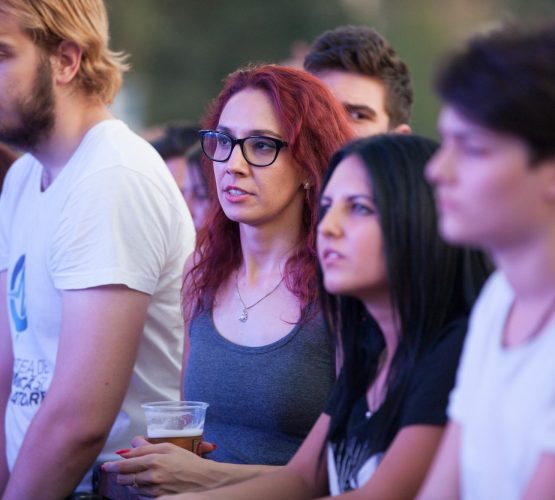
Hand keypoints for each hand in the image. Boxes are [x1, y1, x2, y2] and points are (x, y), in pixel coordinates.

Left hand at [101, 438, 217, 496]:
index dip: (113, 465)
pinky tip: (148, 485)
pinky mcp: (156, 499)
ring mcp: (153, 490)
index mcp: (153, 459)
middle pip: (125, 477)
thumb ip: (147, 446)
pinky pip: (140, 496)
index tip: (106, 466)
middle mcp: (151, 476)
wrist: (203, 480)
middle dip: (122, 474)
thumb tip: (131, 444)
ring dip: (131, 482)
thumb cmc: (188, 462)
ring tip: (141, 476)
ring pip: (131, 487)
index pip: (125, 463)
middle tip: (126, 470)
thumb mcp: (169, 447)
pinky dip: (139, 490)